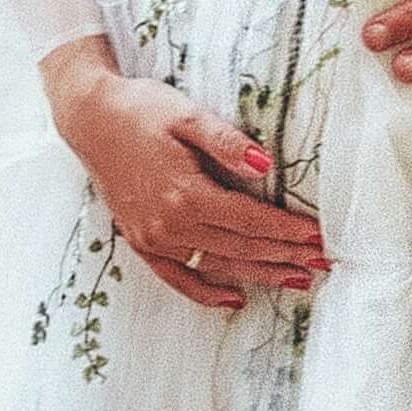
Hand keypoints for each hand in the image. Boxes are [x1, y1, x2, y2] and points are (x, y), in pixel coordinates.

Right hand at [49, 53, 325, 312]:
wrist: (89, 119)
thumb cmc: (141, 110)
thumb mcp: (187, 115)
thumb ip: (227, 143)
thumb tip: (267, 168)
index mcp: (185, 194)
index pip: (251, 220)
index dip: (288, 231)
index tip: (319, 236)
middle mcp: (169, 225)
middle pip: (241, 247)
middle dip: (285, 256)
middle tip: (322, 262)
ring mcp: (153, 239)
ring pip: (217, 266)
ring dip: (260, 275)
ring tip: (296, 280)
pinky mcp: (141, 243)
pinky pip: (178, 278)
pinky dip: (207, 293)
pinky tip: (235, 300)